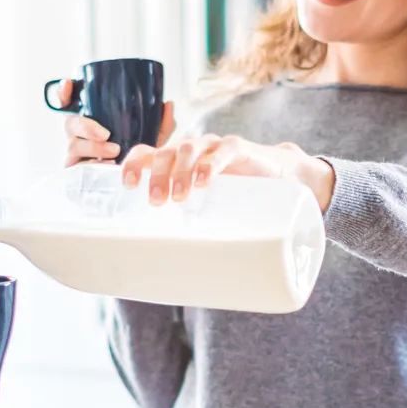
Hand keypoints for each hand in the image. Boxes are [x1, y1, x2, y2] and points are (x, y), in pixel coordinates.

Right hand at [55, 79, 175, 165]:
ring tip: (114, 151)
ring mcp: (74, 154)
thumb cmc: (137, 157)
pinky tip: (103, 166)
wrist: (135, 188)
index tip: (68, 84)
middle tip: (106, 133)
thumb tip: (168, 103)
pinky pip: (74, 169)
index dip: (63, 93)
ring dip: (92, 147)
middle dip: (85, 125)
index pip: (68, 102)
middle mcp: (78, 134)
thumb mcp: (152, 139)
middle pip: (69, 122)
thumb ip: (161, 123)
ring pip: (73, 145)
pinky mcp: (75, 174)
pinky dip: (88, 166)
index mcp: (90, 120)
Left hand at [118, 132, 335, 211]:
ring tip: (180, 196)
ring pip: (188, 148)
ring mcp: (214, 145)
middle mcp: (191, 148)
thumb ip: (188, 218)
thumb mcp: (206, 203)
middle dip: (157, 176)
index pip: (147, 153)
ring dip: (181, 171)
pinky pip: (222, 150)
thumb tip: (163, 262)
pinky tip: (205, 181)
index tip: (128, 185)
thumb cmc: (234, 191)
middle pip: (165, 152)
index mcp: (177, 160)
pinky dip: (211, 164)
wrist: (278, 174)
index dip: (134, 164)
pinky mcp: (238, 147)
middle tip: (157, 201)